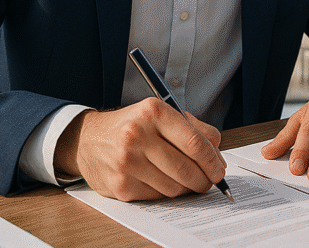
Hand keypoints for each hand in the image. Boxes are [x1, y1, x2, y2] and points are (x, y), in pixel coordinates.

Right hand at [53, 98, 225, 200]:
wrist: (89, 140)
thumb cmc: (134, 126)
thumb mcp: (162, 114)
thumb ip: (195, 130)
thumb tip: (217, 158)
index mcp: (153, 112)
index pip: (194, 143)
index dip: (212, 161)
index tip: (220, 170)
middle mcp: (137, 135)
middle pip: (186, 169)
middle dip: (204, 179)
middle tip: (209, 181)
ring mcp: (127, 162)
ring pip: (174, 187)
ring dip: (186, 187)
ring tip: (184, 179)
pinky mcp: (120, 185)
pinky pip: (157, 196)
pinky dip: (166, 192)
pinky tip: (161, 180)